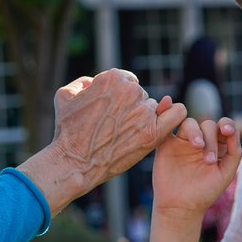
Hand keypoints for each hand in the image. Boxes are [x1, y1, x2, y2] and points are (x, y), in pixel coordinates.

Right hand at [33, 69, 186, 202]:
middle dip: (130, 108)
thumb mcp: (65, 96)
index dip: (119, 97)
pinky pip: (176, 115)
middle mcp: (131, 91)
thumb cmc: (67, 131)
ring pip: (152, 108)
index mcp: (113, 78)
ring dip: (143, 118)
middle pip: (140, 95)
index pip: (127, 82)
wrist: (73, 162)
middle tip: (114, 126)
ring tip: (124, 135)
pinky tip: (167, 122)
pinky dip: (174, 115)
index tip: (111, 111)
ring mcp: (143, 112)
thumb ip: (83, 83)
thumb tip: (93, 83)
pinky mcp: (152, 133)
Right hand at [153, 117, 239, 218]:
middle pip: (207, 124)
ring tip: (197, 147)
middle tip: (209, 160)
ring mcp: (183, 141)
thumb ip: (235, 152)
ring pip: (189, 123)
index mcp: (218, 146)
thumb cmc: (206, 192)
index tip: (227, 131)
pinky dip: (165, 111)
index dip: (226, 124)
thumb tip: (233, 131)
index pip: (223, 126)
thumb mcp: (226, 174)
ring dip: (195, 132)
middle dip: (211, 139)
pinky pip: (166, 124)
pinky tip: (167, 102)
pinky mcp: (166, 144)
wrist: (181, 208)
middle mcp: (201, 140)